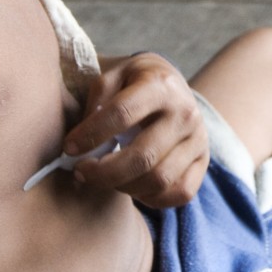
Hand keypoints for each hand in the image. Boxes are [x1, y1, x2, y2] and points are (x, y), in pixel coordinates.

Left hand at [66, 53, 208, 205]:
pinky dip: (151, 198)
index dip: (91, 134)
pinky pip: (180, 192)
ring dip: (123, 187)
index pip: (122, 113)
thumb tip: (83, 137)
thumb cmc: (133, 82)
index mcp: (159, 85)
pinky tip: (131, 186)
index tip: (68, 148)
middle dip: (104, 172)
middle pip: (143, 156)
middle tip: (81, 173)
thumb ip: (96, 99)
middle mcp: (185, 113)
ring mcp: (198, 139)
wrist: (172, 86)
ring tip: (104, 179)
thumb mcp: (113, 74)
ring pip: (159, 179)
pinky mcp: (203, 162)